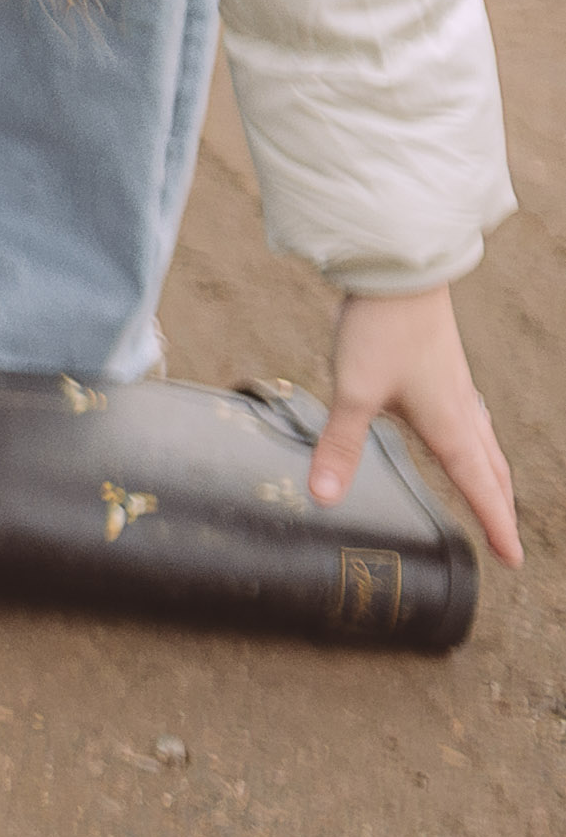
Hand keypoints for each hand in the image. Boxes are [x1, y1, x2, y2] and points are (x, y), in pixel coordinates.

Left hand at [320, 282, 519, 563]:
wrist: (401, 276)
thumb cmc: (380, 331)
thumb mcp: (353, 393)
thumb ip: (340, 447)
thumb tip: (323, 498)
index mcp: (449, 425)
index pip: (479, 488)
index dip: (496, 525)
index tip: (513, 560)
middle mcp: (462, 411)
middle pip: (491, 471)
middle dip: (500, 508)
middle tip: (509, 545)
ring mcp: (458, 391)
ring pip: (486, 445)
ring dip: (493, 476)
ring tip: (495, 497)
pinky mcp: (446, 373)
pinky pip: (473, 421)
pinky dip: (479, 444)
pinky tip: (468, 436)